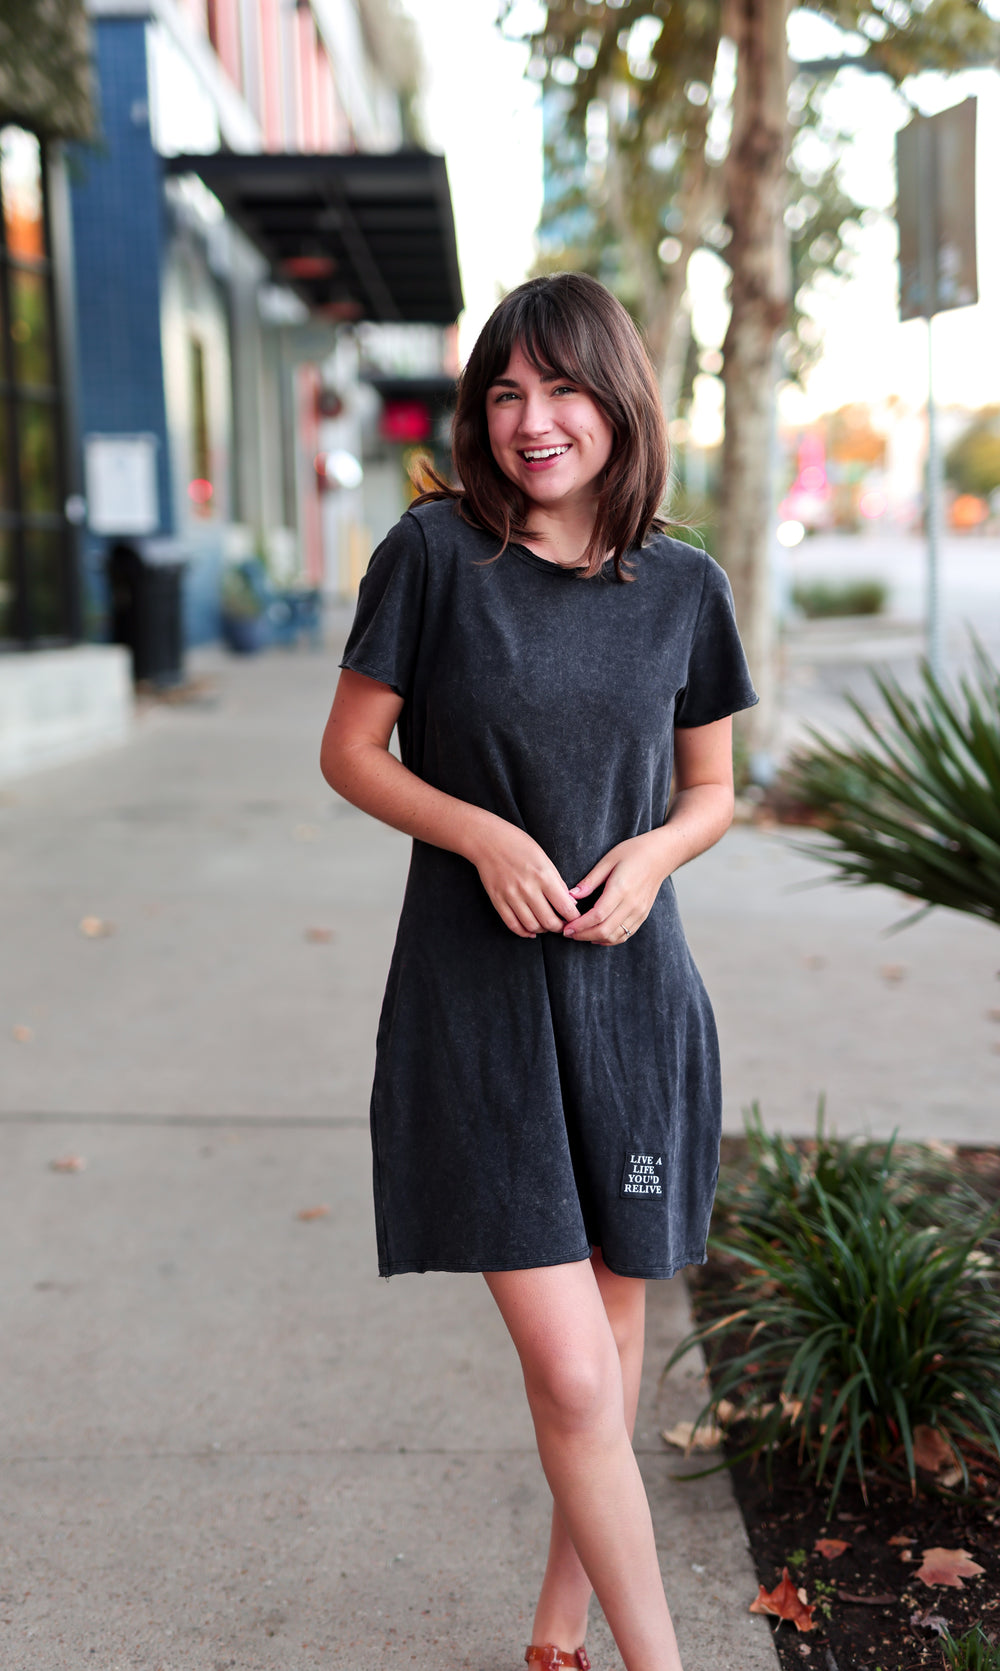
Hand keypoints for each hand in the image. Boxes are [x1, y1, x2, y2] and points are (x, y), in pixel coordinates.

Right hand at [469, 817, 579, 938]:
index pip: (565, 907)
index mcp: (544, 876)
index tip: (575, 919)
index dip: (574, 918)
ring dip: (543, 930)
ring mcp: (511, 896)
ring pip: (532, 926)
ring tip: (546, 926)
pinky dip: (524, 932)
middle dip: (559, 927)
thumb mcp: (545, 859)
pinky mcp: (498, 900)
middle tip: (562, 925)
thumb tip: (570, 903)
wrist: (488, 841)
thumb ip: (558, 882)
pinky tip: (531, 930)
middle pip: (549, 921)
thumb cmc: (519, 845)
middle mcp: (528, 888)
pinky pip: (512, 924)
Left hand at [562, 832, 673, 945]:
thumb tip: (571, 895)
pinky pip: (625, 934)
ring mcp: (639, 912)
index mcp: (621, 889)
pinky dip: (609, 939)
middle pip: (605, 930)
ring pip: (615, 936)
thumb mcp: (608, 860)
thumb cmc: (633, 853)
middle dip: (583, 935)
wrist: (661, 855)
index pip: (597, 915)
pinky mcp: (643, 915)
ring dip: (595, 939)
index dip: (580, 925)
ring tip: (579, 934)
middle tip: (568, 933)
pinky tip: (596, 936)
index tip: (566, 928)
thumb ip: (590, 880)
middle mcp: (632, 904)